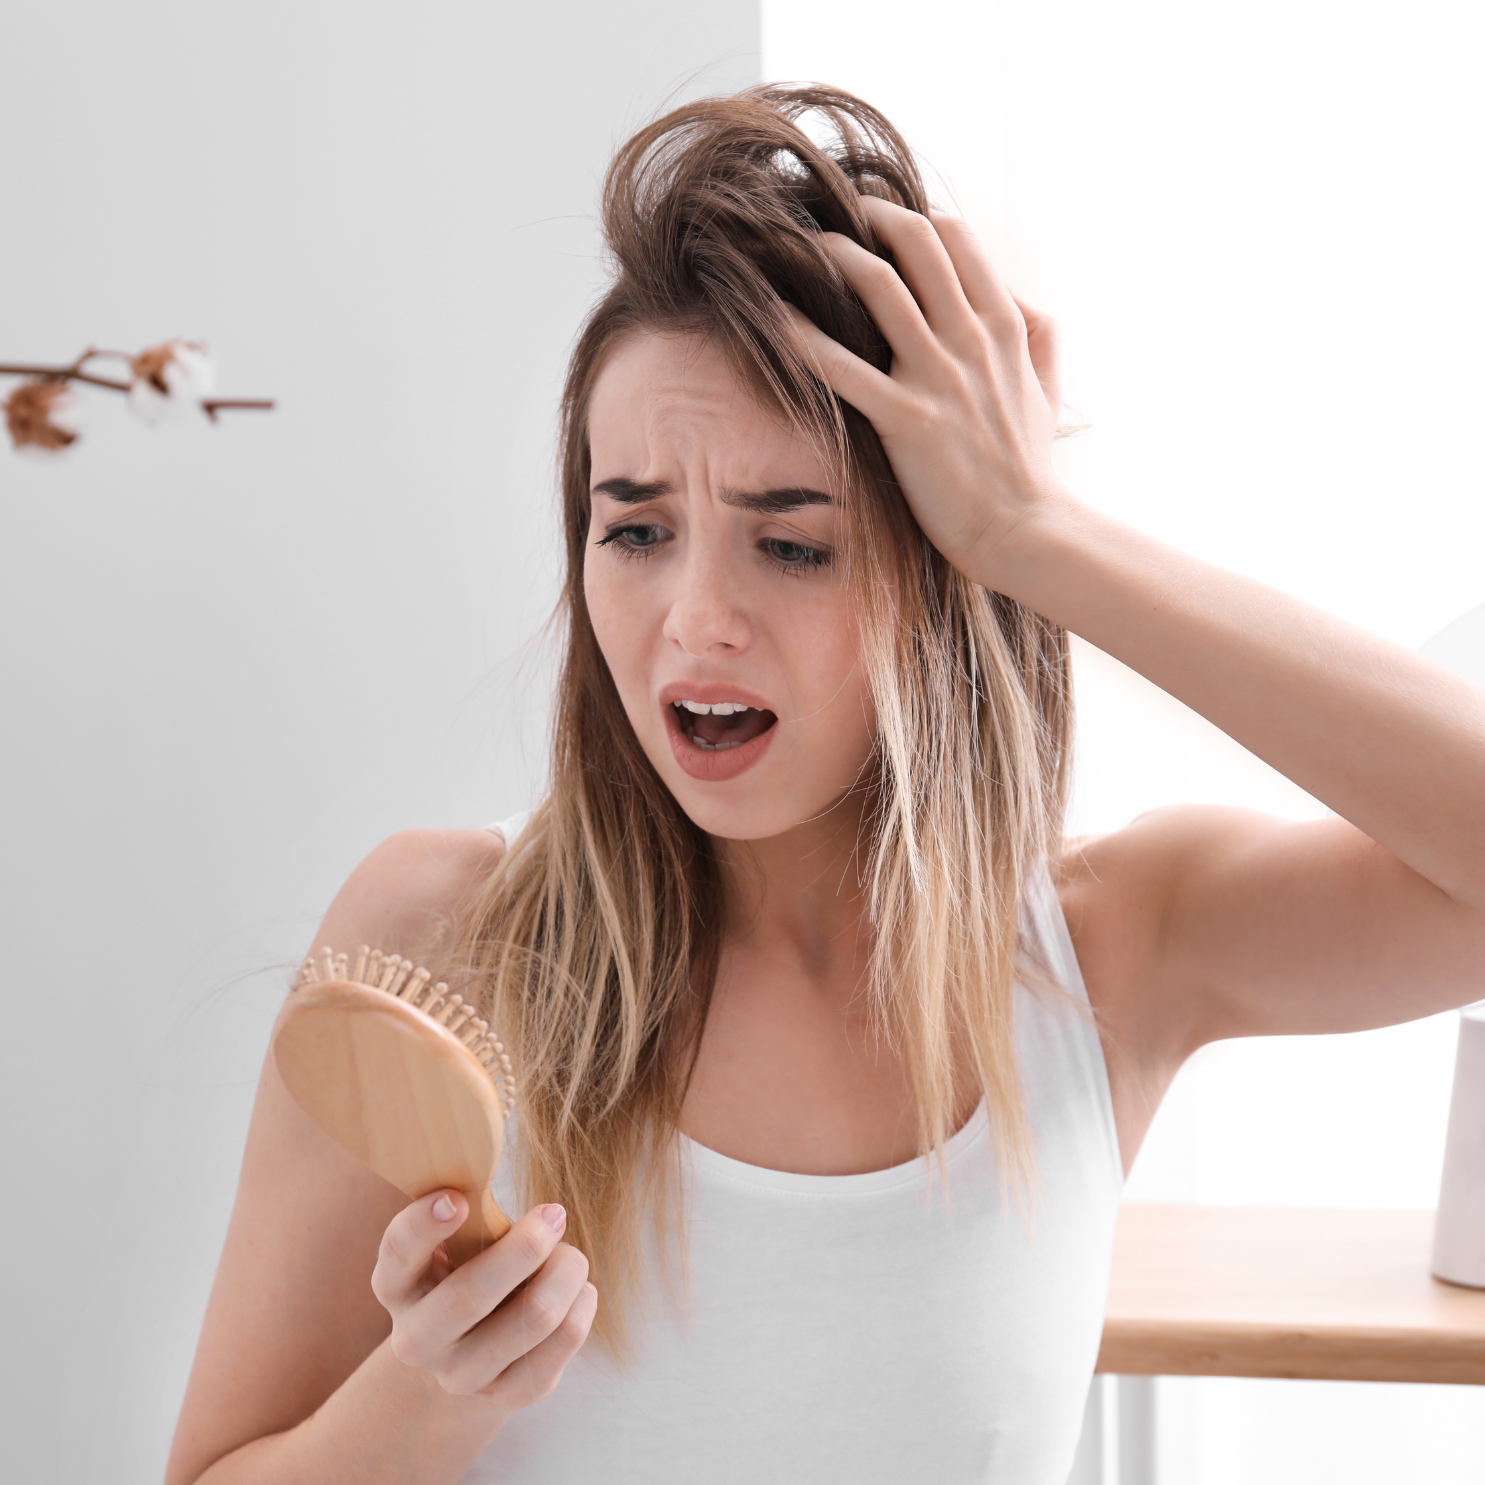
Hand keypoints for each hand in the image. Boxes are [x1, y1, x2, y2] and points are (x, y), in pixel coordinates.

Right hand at [372, 1190, 597, 1408]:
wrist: (466, 1349)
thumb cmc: (467, 1267)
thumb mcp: (453, 1240)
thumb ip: (471, 1212)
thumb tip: (505, 1180)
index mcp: (396, 1285)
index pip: (399, 1252)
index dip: (424, 1225)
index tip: (458, 1198)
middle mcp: (416, 1339)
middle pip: (470, 1296)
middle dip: (525, 1247)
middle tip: (554, 1214)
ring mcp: (459, 1375)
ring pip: (532, 1318)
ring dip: (565, 1272)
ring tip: (569, 1255)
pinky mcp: (507, 1394)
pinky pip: (561, 1344)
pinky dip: (581, 1305)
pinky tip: (580, 1289)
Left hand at [783, 195, 1066, 586]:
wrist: (1024, 531)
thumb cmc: (1026, 466)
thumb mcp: (1047, 389)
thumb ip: (1038, 336)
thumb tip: (1018, 300)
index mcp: (1004, 326)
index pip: (955, 239)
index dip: (911, 216)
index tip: (877, 218)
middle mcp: (971, 340)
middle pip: (915, 243)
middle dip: (866, 217)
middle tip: (827, 213)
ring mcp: (938, 378)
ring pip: (879, 287)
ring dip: (833, 257)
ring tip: (795, 248)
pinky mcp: (906, 421)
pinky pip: (844, 368)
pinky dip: (802, 337)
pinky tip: (771, 316)